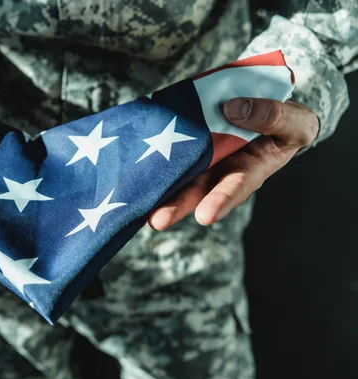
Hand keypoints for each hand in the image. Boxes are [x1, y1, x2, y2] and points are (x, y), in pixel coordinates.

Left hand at [149, 98, 318, 229]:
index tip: (205, 216)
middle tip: (157, 221)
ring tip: (135, 201)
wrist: (268, 107)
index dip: (220, 201)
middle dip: (177, 205)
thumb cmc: (287, 123)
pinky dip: (151, 154)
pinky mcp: (185, 139)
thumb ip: (273, 117)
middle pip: (196, 190)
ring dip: (156, 187)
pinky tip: (131, 162)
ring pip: (176, 173)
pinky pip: (168, 147)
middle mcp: (219, 169)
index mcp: (250, 171)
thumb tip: (233, 109)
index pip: (235, 187)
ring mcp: (199, 156)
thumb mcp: (296, 121)